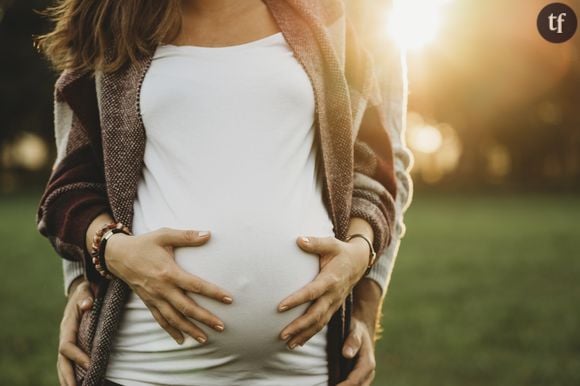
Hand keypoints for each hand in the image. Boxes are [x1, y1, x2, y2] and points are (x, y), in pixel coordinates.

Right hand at [57, 277, 92, 385]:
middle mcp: (64, 336)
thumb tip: (87, 305)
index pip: (68, 345)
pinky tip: (77, 384)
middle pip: (62, 361)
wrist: (82, 291)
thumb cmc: (87, 291)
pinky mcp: (72, 345)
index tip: (90, 365)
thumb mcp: (86, 289)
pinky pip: (68, 362)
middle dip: (68, 376)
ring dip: (67, 379)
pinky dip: (70, 374)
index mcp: (67, 325)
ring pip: (63, 364)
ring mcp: (66, 341)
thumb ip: (87, 296)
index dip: (77, 356)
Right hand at [104, 227, 233, 343]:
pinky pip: (160, 320)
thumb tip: (208, 234)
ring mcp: (154, 298)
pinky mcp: (148, 302)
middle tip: (221, 327)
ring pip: (174, 318)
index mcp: (169, 272)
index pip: (196, 285)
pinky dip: (171, 331)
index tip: (229, 299)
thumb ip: (187, 236)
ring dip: (190, 329)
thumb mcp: (164, 235)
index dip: (213, 293)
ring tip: (205, 339)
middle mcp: (162, 289)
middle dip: (205, 318)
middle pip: (187, 308)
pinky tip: (181, 340)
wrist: (118, 255)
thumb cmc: (144, 243)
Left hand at [277, 234, 369, 348]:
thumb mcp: (331, 243)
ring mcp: (335, 303)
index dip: (297, 300)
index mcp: (331, 279)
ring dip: (304, 334)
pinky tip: (298, 342)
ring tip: (288, 344)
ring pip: (320, 323)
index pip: (312, 292)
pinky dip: (311, 334)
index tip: (280, 306)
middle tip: (282, 334)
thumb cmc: (340, 251)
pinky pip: (322, 323)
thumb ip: (315, 243)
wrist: (359, 261)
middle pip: (316, 314)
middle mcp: (333, 294)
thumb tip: (299, 240)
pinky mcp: (334, 307)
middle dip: (299, 326)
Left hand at [337, 315, 376, 385]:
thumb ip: (352, 341)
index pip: (354, 381)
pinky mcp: (358, 378)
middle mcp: (368, 373)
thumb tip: (346, 354)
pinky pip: (352, 385)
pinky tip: (331, 383)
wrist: (361, 332)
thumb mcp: (355, 330)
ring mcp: (364, 378)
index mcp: (367, 363)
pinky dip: (343, 385)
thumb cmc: (356, 330)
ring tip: (328, 385)